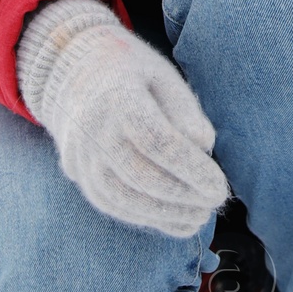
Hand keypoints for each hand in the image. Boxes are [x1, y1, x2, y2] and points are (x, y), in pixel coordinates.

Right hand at [16, 0, 226, 237]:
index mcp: (117, 97)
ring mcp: (81, 156)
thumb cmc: (131, 71)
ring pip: (122, 198)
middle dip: (183, 196)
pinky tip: (173, 220)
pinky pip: (110, 203)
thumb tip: (204, 145)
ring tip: (199, 218)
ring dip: (164, 215)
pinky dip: (143, 217)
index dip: (190, 168)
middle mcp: (93, 130)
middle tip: (215, 202)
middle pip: (140, 175)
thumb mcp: (163, 75)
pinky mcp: (78, 174)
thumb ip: (184, 109)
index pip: (156, 142)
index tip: (219, 186)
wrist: (73, 72)